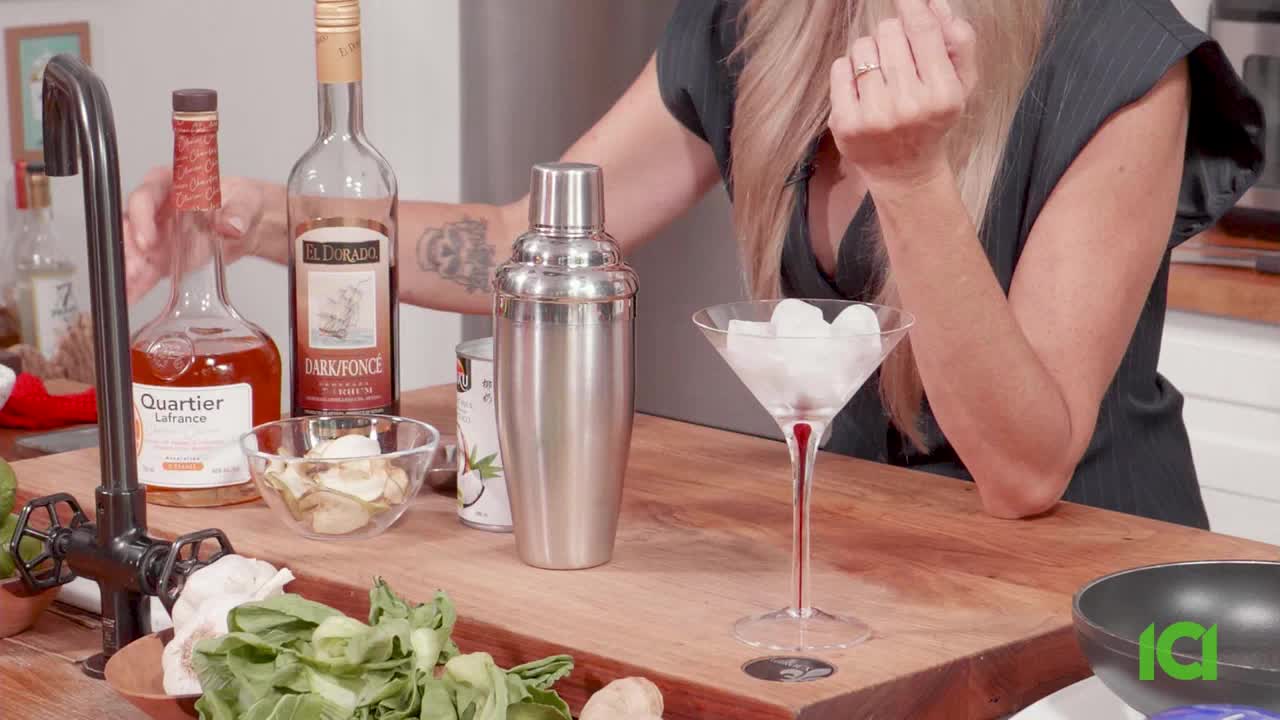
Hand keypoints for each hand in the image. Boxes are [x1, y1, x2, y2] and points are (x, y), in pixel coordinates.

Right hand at [123, 166, 265, 302]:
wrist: (250, 224)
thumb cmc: (242, 201)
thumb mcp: (246, 201)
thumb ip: (238, 212)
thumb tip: (230, 225)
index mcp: (171, 184)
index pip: (146, 196)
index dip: (141, 218)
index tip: (148, 242)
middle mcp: (157, 208)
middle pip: (130, 226)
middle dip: (127, 250)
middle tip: (130, 272)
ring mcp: (156, 233)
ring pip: (133, 251)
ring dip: (128, 270)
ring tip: (128, 290)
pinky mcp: (162, 257)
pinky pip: (145, 270)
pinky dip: (138, 284)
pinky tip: (132, 296)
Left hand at [828, 0, 976, 187]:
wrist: (904, 172)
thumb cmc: (933, 120)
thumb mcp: (960, 85)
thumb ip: (958, 42)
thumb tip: (934, 3)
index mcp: (942, 93)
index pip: (923, 31)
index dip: (912, 4)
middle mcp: (908, 105)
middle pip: (889, 32)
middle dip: (892, 36)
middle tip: (897, 60)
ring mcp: (874, 115)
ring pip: (862, 47)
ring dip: (870, 53)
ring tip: (881, 78)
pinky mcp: (845, 122)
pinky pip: (840, 67)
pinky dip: (849, 70)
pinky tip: (862, 90)